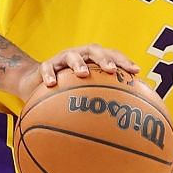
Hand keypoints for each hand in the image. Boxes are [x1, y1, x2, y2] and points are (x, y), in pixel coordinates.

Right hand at [15, 45, 140, 104]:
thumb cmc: (69, 89)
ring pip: (71, 55)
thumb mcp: (87, 93)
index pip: (112, 55)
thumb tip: (126, 122)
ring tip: (83, 73)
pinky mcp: (45, 66)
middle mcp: (79, 55)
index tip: (136, 71)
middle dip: (104, 59)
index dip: (124, 61)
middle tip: (111, 70)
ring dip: (78, 63)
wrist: (37, 83)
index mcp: (93, 60)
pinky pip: (46, 68)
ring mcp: (62, 59)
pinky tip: (52, 84)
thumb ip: (105, 100)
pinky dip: (49, 74)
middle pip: (93, 50)